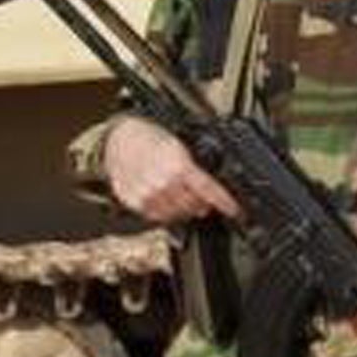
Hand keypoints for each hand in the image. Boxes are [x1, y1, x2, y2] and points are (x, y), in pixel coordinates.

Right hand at [103, 116, 240, 224]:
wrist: (120, 140)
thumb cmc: (152, 140)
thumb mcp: (181, 146)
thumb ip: (197, 167)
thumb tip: (217, 184)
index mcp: (178, 166)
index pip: (209, 190)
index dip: (226, 203)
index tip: (236, 211)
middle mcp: (163, 184)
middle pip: (195, 206)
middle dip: (203, 204)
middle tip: (204, 198)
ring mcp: (147, 196)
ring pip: (177, 215)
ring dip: (185, 210)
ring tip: (184, 197)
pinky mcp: (134, 203)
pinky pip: (157, 217)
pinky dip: (166, 212)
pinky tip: (167, 199)